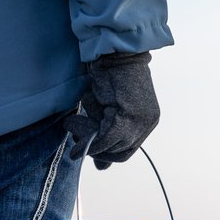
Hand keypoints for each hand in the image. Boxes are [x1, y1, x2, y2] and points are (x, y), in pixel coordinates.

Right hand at [63, 50, 159, 169]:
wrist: (113, 51)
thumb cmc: (107, 75)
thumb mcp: (104, 111)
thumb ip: (104, 135)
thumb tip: (102, 168)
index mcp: (146, 121)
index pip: (126, 150)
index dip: (105, 153)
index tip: (86, 147)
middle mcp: (148, 122)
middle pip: (120, 153)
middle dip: (95, 149)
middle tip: (76, 134)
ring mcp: (142, 120)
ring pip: (112, 147)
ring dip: (87, 140)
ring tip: (72, 124)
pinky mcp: (130, 115)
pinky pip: (107, 139)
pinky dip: (89, 140)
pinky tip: (74, 132)